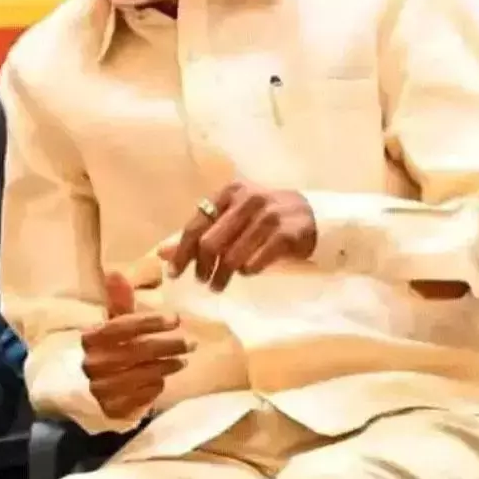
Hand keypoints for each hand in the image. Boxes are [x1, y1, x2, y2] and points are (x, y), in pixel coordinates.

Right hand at [82, 272, 190, 419]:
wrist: (90, 389)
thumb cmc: (108, 350)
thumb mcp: (112, 324)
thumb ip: (119, 301)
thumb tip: (115, 272)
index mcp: (91, 338)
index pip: (122, 327)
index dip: (150, 322)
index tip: (176, 318)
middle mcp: (93, 363)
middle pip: (137, 351)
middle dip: (168, 346)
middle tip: (191, 343)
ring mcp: (101, 388)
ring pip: (142, 375)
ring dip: (166, 366)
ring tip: (182, 360)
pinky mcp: (111, 408)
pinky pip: (141, 396)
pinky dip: (155, 386)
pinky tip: (162, 378)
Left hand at [164, 181, 316, 291]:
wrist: (317, 216)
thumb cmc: (267, 217)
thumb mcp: (233, 218)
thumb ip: (201, 232)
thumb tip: (162, 253)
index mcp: (230, 193)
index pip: (196, 225)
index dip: (182, 252)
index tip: (173, 274)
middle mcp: (248, 200)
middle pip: (210, 243)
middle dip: (201, 268)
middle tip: (201, 282)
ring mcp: (268, 216)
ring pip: (232, 256)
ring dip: (222, 276)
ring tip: (218, 286)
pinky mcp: (286, 234)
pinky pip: (256, 262)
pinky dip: (247, 271)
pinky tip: (247, 273)